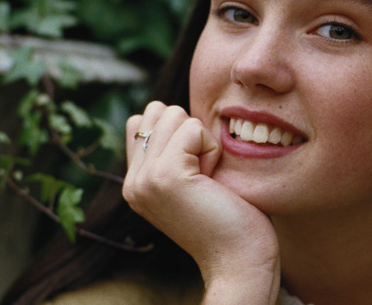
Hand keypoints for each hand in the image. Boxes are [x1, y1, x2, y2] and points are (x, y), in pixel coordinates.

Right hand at [123, 101, 279, 303]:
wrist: (240, 260)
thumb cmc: (231, 219)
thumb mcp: (193, 180)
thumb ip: (175, 151)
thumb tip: (172, 112)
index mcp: (135, 183)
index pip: (142, 121)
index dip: (179, 132)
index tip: (197, 171)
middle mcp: (132, 181)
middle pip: (158, 111)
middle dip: (191, 133)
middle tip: (205, 176)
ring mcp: (144, 179)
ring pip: (174, 114)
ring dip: (203, 141)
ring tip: (209, 180)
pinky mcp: (165, 176)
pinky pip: (192, 128)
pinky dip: (212, 148)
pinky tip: (213, 182)